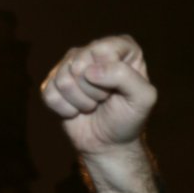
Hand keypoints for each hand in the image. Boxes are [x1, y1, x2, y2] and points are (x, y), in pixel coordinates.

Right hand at [40, 35, 157, 157]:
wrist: (110, 144)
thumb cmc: (129, 118)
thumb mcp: (143, 98)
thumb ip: (125, 76)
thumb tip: (89, 71)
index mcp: (122, 48)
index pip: (103, 49)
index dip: (109, 74)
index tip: (119, 89)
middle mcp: (94, 51)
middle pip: (80, 64)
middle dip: (94, 90)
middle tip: (105, 99)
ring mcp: (71, 64)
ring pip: (64, 80)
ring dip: (81, 102)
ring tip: (93, 105)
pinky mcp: (53, 82)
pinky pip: (50, 94)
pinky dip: (66, 109)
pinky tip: (77, 110)